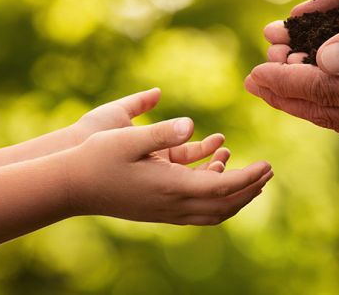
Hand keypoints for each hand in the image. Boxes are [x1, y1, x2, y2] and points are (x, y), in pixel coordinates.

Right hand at [64, 96, 272, 224]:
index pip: (222, 188)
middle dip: (249, 190)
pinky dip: (214, 197)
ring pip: (211, 213)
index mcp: (170, 187)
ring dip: (234, 197)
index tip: (268, 165)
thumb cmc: (96, 157)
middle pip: (223, 206)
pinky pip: (196, 211)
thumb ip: (162, 132)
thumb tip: (191, 125)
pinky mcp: (157, 210)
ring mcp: (164, 211)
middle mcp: (171, 205)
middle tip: (268, 173)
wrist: (70, 187)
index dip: (249, 178)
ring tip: (249, 177)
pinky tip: (213, 175)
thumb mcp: (127, 138)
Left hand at [247, 0, 338, 134]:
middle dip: (287, 96)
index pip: (325, 88)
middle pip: (329, 110)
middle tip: (253, 82)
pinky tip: (328, 93)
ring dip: (308, 103)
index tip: (252, 72)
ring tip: (280, 87)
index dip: (284, 80)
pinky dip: (337, 105)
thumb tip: (322, 61)